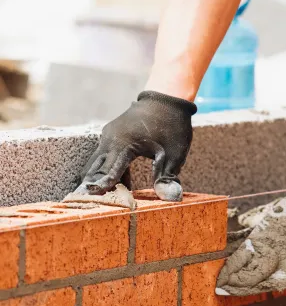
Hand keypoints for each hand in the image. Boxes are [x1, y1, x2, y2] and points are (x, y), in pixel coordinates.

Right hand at [77, 91, 196, 200]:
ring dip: (100, 179)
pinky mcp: (112, 135)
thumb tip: (169, 198)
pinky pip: (104, 157)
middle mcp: (110, 139)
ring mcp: (109, 136)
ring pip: (97, 163)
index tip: (93, 205)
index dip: (101, 190)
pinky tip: (120, 184)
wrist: (167, 97)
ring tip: (105, 200)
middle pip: (93, 169)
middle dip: (93, 187)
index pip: (107, 173)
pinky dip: (107, 170)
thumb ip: (167, 177)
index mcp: (123, 144)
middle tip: (93, 207)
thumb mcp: (173, 154)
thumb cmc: (172, 124)